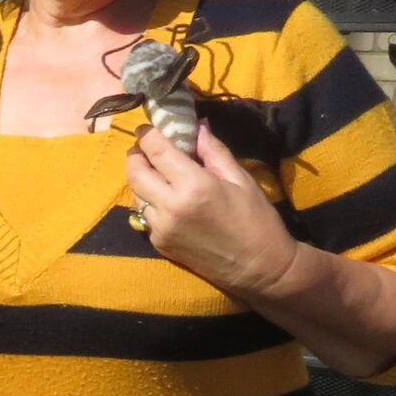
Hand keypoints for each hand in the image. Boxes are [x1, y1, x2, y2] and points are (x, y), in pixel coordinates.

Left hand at [126, 120, 301, 302]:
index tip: (148, 127)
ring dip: (141, 178)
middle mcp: (170, 206)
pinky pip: (143, 215)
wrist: (260, 269)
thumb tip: (197, 126)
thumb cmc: (257, 220)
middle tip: (146, 148)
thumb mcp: (241, 179)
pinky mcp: (158, 244)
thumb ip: (213, 151)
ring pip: (135, 193)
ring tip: (158, 172)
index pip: (156, 150)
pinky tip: (165, 197)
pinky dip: (148, 201)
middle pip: (134, 171)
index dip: (148, 134)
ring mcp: (160, 228)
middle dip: (137, 155)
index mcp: (193, 185)